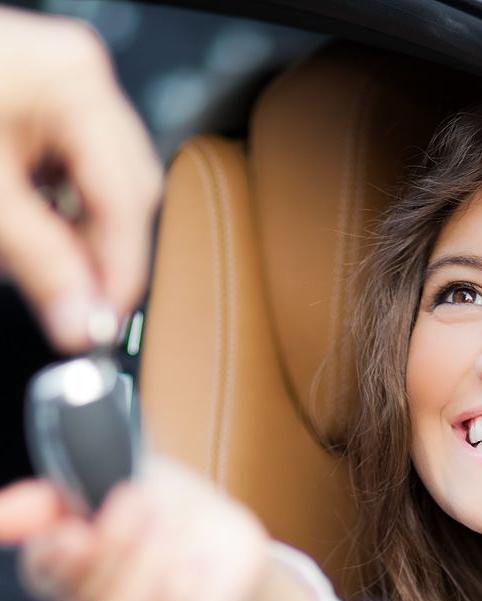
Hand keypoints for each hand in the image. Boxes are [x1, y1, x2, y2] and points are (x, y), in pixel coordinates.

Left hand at [0, 9, 161, 348]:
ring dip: (81, 237)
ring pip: (105, 189)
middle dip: (102, 254)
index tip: (103, 320)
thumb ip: (39, 261)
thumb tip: (80, 318)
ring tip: (46, 270)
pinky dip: (60, 212)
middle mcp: (78, 79)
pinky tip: (35, 234)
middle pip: (126, 193)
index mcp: (73, 83)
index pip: (126, 197)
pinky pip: (75, 172)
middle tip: (77, 307)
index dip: (120, 269)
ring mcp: (61, 88)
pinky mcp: (41, 104)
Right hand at [0, 457, 271, 600]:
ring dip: (146, 568)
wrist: (226, 534)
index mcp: (63, 561)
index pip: (39, 572)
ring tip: (170, 527)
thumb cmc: (163, 503)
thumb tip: (2, 509)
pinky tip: (197, 561)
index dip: (54, 556)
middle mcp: (87, 600)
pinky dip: (185, 587)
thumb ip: (56, 494)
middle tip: (142, 502)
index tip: (78, 530)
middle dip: (114, 545)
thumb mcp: (112, 476)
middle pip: (79, 595)